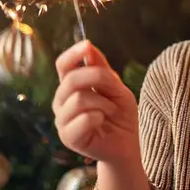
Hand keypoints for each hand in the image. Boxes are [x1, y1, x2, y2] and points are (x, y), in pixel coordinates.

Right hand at [52, 40, 139, 164]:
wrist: (128, 144)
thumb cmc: (121, 115)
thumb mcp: (116, 87)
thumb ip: (101, 68)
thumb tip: (87, 45)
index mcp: (71, 87)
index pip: (63, 65)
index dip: (73, 54)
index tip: (87, 46)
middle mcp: (61, 102)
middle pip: (71, 80)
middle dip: (98, 80)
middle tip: (115, 93)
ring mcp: (62, 121)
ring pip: (78, 99)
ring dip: (103, 103)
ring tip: (111, 111)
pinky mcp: (68, 138)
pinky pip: (84, 118)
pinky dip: (100, 117)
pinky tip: (103, 122)